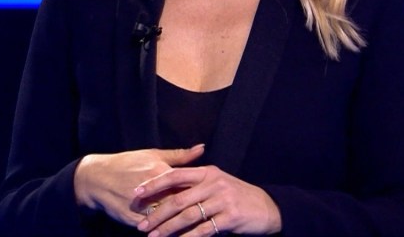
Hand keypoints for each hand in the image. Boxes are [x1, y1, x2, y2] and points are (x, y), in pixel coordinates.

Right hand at [74, 144, 205, 226]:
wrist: (97, 178)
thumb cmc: (127, 163)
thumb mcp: (152, 154)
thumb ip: (179, 155)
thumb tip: (202, 148)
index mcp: (159, 172)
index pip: (187, 185)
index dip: (202, 192)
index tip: (214, 198)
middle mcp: (153, 190)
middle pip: (180, 204)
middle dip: (195, 211)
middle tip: (211, 216)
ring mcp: (143, 207)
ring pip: (169, 220)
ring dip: (183, 226)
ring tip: (198, 230)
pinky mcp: (134, 219)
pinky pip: (155, 229)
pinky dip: (166, 232)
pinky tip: (177, 235)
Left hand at [134, 165, 281, 235]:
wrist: (267, 207)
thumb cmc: (236, 195)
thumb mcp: (217, 182)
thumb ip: (195, 183)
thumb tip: (165, 188)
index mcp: (206, 172)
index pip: (174, 175)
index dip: (154, 184)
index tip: (136, 193)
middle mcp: (213, 183)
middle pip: (178, 199)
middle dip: (157, 213)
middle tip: (141, 225)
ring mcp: (222, 200)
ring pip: (188, 216)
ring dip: (168, 229)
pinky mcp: (230, 217)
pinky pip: (204, 230)